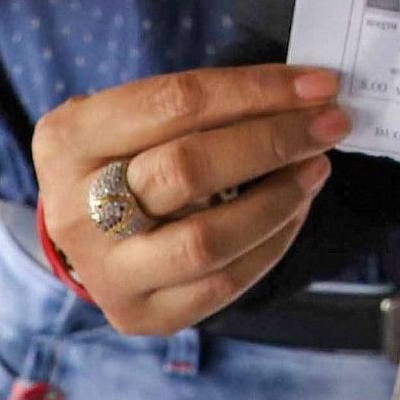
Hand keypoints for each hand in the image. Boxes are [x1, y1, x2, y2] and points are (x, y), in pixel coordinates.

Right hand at [31, 66, 351, 336]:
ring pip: (207, 239)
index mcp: (68, 138)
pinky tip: (296, 211)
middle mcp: (74, 209)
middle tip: (331, 125)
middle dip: (274, 142)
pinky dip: (272, 244)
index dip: (256, 90)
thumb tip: (305, 94)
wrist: (85, 231)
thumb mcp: (137, 116)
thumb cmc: (126, 156)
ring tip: (317, 168)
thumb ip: (202, 103)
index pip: (176, 102)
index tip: (318, 85)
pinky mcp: (137, 314)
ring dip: (280, 199)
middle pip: (189, 169)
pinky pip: (221, 284)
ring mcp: (104, 270)